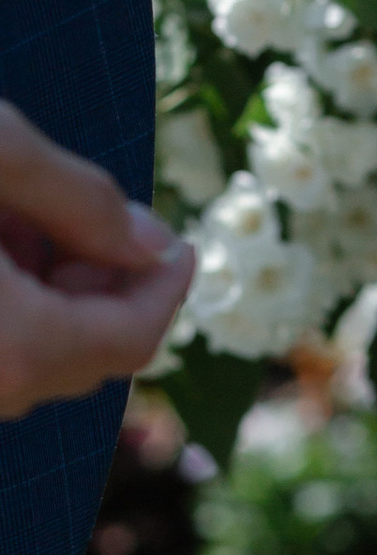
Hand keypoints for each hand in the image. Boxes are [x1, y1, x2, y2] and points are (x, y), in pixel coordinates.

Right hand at [0, 102, 194, 423]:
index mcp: (12, 346)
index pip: (131, 339)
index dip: (168, 287)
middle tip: (80, 212)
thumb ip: (81, 200)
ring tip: (12, 214)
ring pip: (26, 353)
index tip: (181, 241)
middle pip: (81, 354)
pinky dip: (3, 305)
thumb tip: (153, 244)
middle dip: (100, 282)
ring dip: (44, 289)